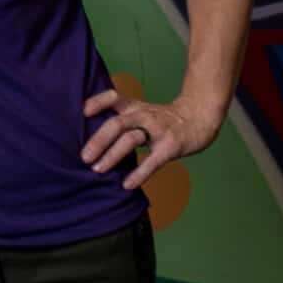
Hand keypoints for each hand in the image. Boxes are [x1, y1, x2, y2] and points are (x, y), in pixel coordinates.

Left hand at [82, 88, 219, 190]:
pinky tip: (127, 185)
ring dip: (112, 155)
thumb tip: (90, 140)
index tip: (83, 113)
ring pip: (131, 139)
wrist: (199, 118)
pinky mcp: (170, 147)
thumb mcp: (142, 111)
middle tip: (84, 157)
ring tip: (98, 170)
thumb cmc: (163, 120)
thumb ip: (121, 120)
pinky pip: (152, 161)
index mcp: (135, 107)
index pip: (114, 98)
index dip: (98, 102)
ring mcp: (158, 130)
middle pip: (117, 123)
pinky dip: (139, 174)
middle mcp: (144, 116)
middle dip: (98, 140)